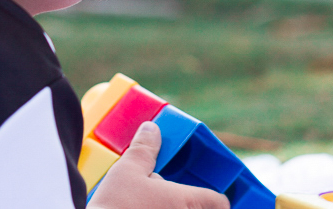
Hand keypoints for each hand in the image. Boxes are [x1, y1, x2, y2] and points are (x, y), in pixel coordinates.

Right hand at [88, 121, 229, 208]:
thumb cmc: (114, 207)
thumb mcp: (128, 171)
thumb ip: (144, 150)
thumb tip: (151, 130)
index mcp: (186, 202)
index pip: (219, 202)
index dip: (215, 197)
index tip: (209, 195)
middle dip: (191, 206)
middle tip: (174, 199)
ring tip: (155, 206)